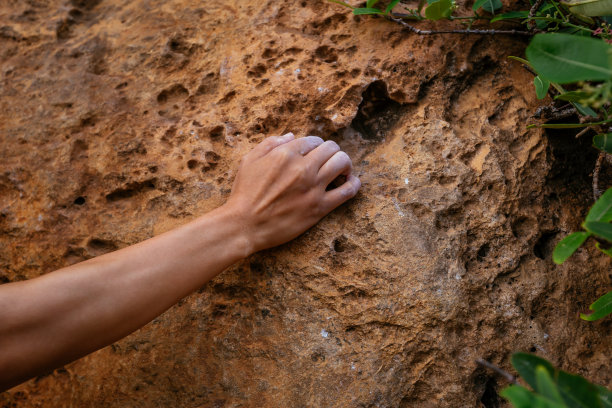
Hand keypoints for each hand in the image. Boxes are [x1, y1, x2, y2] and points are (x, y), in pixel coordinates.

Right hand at [224, 133, 360, 254]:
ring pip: (342, 162)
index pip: (313, 140)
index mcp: (286, 154)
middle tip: (329, 160)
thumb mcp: (249, 160)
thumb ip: (271, 144)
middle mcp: (302, 167)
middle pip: (331, 148)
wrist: (245, 225)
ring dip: (345, 163)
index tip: (314, 154)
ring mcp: (313, 187)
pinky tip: (351, 182)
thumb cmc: (244, 193)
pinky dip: (354, 184)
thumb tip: (292, 136)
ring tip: (341, 170)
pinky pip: (347, 191)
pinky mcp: (320, 207)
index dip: (315, 145)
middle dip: (332, 151)